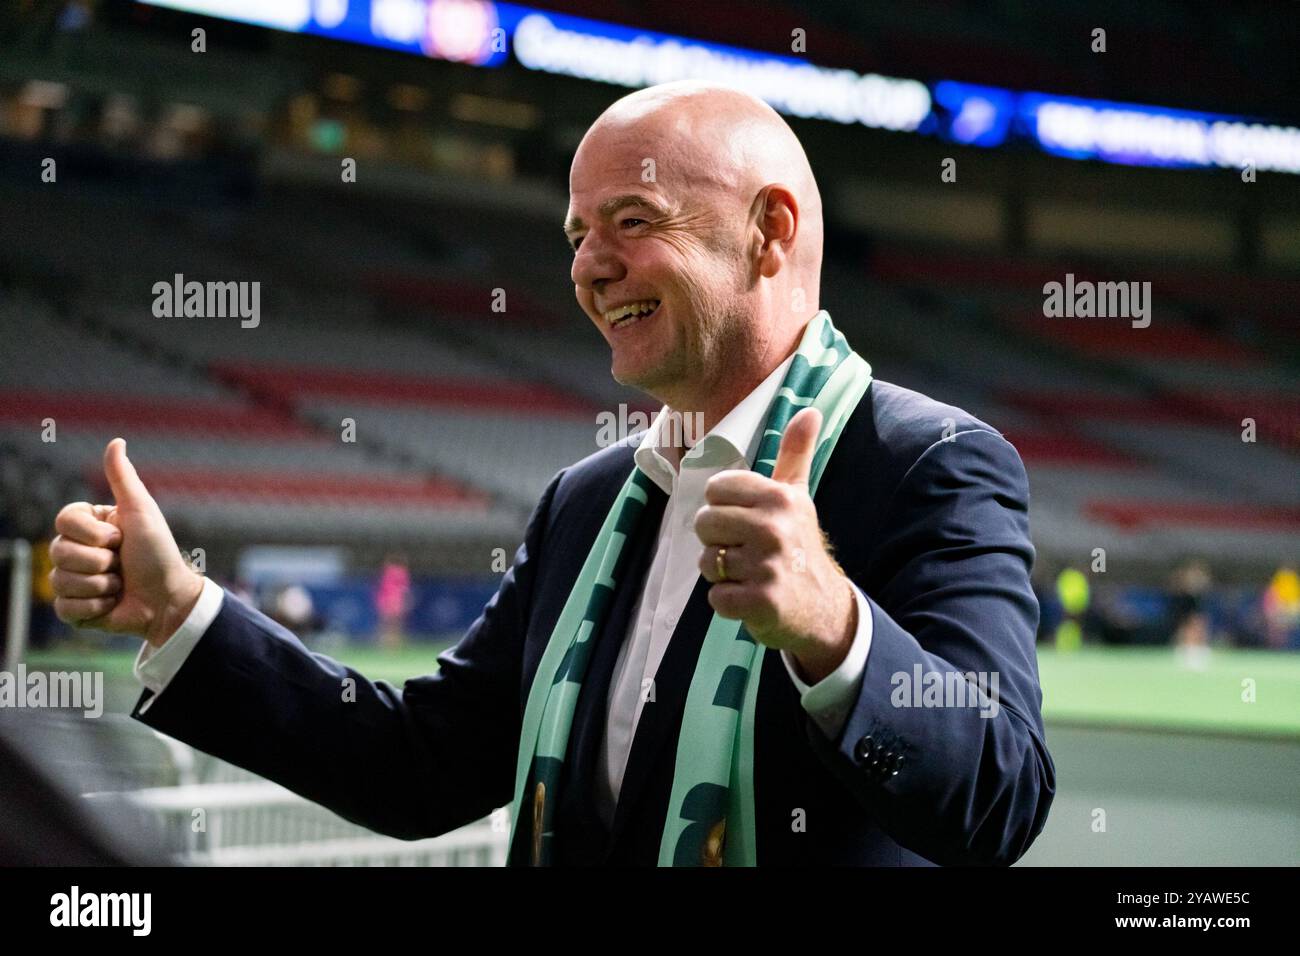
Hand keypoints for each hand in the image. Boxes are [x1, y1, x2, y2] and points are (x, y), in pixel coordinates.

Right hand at [50, 438, 202, 647]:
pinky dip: (93, 608)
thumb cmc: (158, 552)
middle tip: (122, 563)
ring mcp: (73, 579)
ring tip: (119, 584)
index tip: (119, 537)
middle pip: (59, 551)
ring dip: (99, 585)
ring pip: (60, 580)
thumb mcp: (141, 511)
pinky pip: (65, 607)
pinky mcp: (74, 609)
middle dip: (99, 561)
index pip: (63, 521)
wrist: (169, 597)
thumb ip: (123, 478)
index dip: (93, 534)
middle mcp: (76, 550)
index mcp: (88, 525)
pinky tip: (111, 603)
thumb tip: (116, 441)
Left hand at [695, 407, 856, 682]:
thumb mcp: (798, 496)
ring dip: (722, 574)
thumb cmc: (800, 546)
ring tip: (750, 574)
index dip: (723, 508)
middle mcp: (774, 527)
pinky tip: (750, 598)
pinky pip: (716, 597)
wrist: (824, 607)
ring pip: (707, 561)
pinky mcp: (761, 602)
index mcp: (779, 497)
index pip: (715, 489)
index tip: (746, 521)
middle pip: (704, 523)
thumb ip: (795, 453)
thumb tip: (810, 410)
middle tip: (746, 552)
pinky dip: (727, 602)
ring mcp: (768, 566)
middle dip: (717, 541)